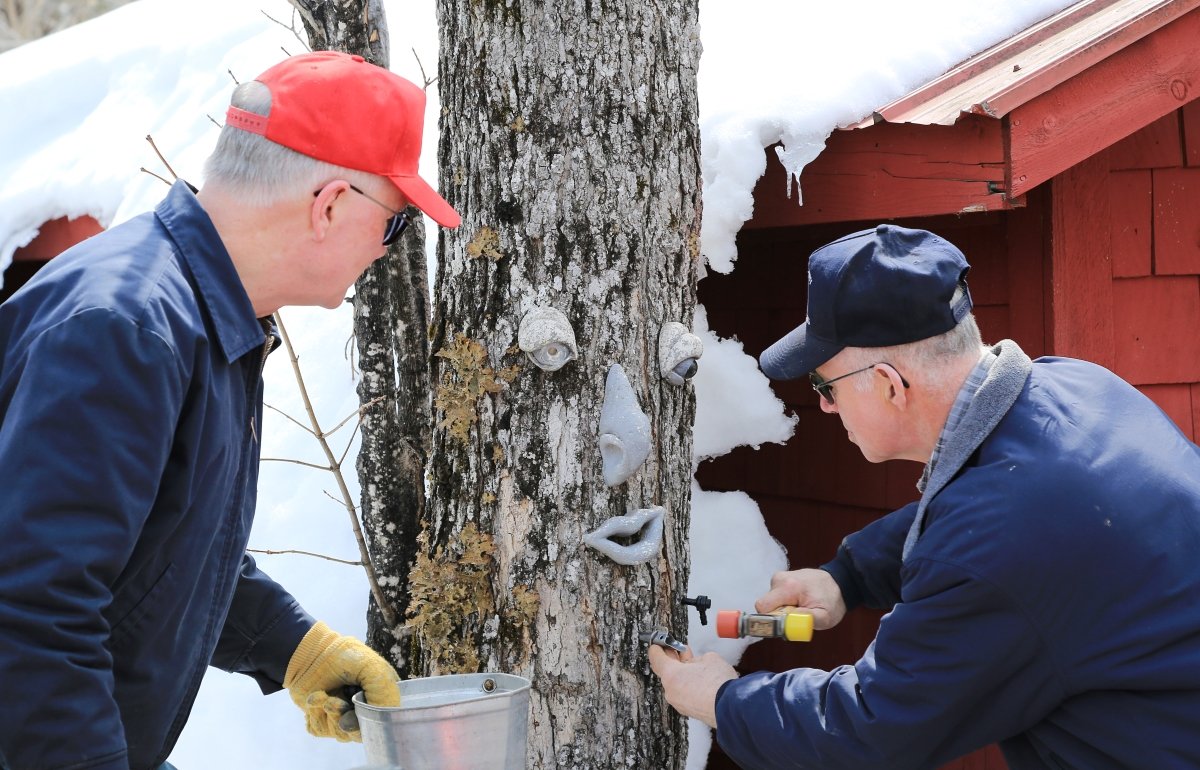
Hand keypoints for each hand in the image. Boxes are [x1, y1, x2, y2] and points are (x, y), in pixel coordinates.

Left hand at [284, 621, 399, 741]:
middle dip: (343, 717)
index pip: (385, 722)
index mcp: (382, 697)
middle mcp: (365, 710)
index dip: (371, 720)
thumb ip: (384, 691)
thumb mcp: (371, 666)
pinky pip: (321, 730)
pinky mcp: (323, 721)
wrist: (309, 653)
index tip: (354, 706)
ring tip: (320, 695)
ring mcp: (344, 717)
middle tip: (331, 702)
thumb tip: (379, 720)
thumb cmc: (343, 655)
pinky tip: (315, 698)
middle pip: (361, 733)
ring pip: (341, 734)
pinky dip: (314, 715)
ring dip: (328, 714)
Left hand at [647, 644, 737, 728]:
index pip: (655, 657)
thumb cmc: (719, 684)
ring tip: (697, 668)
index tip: (660, 644)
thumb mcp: (709, 658)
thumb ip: (695, 659)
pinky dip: (689, 688)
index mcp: (671, 674)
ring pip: (676, 685)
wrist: (731, 708)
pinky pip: (684, 695)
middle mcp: (671, 691)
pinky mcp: (689, 712)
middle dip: (674, 661)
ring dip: (682, 675)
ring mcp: (679, 704)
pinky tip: (701, 683)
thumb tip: (694, 662)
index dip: (658, 648)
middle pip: (666, 672)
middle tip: (681, 653)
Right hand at [756, 568, 846, 629]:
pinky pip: (776, 597)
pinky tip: (799, 602)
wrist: (839, 583)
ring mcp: (780, 578)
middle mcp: (780, 579)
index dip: (770, 619)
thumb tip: (787, 620)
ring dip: (783, 610)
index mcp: (788, 587)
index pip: (763, 606)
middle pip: (767, 605)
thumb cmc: (832, 600)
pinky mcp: (781, 580)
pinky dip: (785, 603)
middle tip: (798, 616)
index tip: (785, 623)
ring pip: (771, 602)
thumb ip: (807, 620)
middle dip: (779, 615)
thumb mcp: (825, 617)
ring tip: (801, 607)